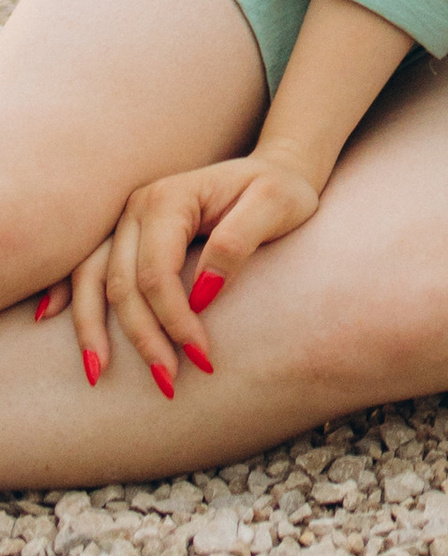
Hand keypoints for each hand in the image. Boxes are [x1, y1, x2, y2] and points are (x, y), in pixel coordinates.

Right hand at [73, 154, 322, 394]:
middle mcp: (138, 207)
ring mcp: (126, 221)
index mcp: (170, 198)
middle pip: (123, 284)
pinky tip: (58, 321)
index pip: (156, 273)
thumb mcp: (277, 206)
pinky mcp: (127, 235)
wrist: (275, 172)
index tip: (202, 357)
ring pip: (95, 280)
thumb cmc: (280, 190)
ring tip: (99, 374)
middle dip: (142, 338)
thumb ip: (237, 243)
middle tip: (167, 382)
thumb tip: (201, 294)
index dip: (174, 320)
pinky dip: (73, 297)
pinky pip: (88, 268)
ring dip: (94, 329)